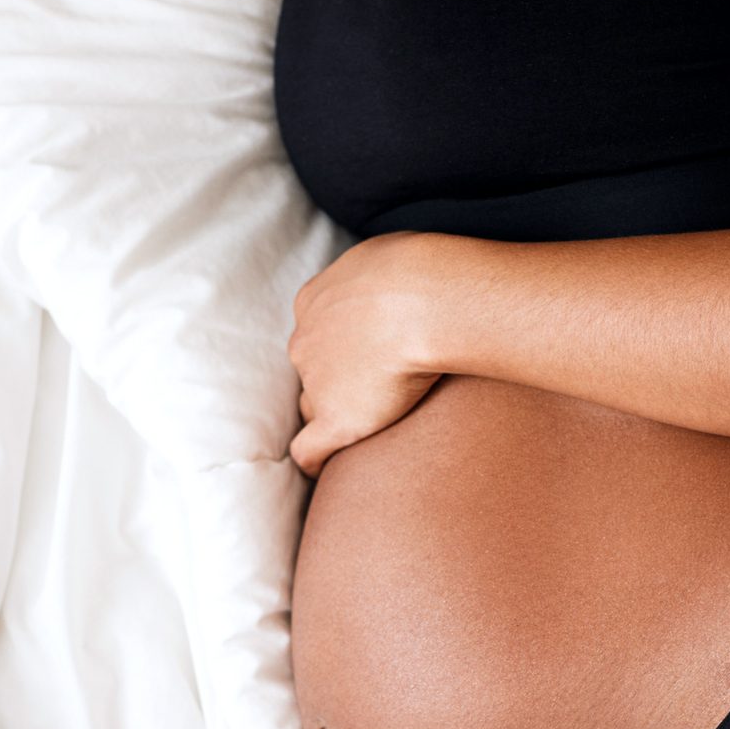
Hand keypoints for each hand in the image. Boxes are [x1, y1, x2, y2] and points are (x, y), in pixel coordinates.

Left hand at [287, 230, 448, 477]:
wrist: (423, 301)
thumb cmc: (419, 273)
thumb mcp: (394, 256)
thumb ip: (386, 274)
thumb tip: (408, 280)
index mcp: (314, 302)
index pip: (316, 332)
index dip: (338, 347)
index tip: (361, 355)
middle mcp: (306, 341)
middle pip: (310, 369)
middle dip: (331, 379)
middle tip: (368, 388)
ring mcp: (316, 382)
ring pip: (312, 405)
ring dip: (330, 414)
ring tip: (358, 427)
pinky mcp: (335, 419)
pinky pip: (308, 450)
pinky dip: (313, 461)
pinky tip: (319, 472)